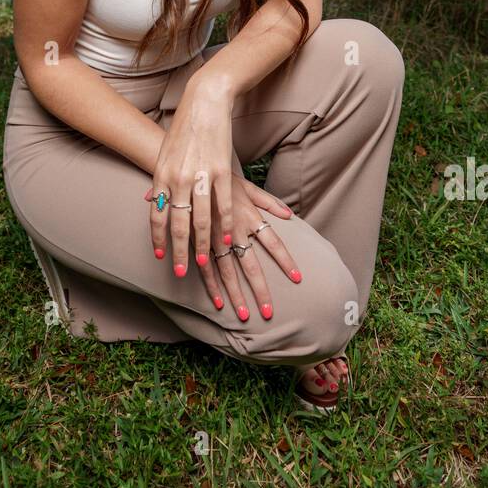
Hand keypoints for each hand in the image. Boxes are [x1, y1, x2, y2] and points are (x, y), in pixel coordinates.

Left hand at [147, 80, 235, 275]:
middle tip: (181, 272)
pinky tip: (228, 240)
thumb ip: (159, 179)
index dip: (158, 238)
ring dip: (201, 245)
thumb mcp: (164, 153)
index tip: (161, 257)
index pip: (157, 215)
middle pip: (177, 224)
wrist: (203, 102)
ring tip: (203, 263)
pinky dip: (225, 225)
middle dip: (178, 251)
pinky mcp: (220, 172)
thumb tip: (150, 198)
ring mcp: (199, 176)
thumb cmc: (183, 128)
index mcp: (161, 175)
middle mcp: (177, 179)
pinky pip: (223, 205)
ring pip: (200, 220)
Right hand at [197, 176, 301, 320]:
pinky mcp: (198, 242)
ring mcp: (215, 238)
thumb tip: (289, 214)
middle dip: (260, 289)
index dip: (285, 260)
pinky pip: (206, 268)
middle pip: (251, 265)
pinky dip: (212, 286)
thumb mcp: (247, 186)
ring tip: (245, 315)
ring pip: (228, 272)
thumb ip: (269, 202)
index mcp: (249, 216)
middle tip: (269, 312)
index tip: (297, 278)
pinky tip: (219, 303)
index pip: (273, 242)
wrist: (189, 172)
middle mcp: (234, 230)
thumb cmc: (220, 178)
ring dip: (236, 295)